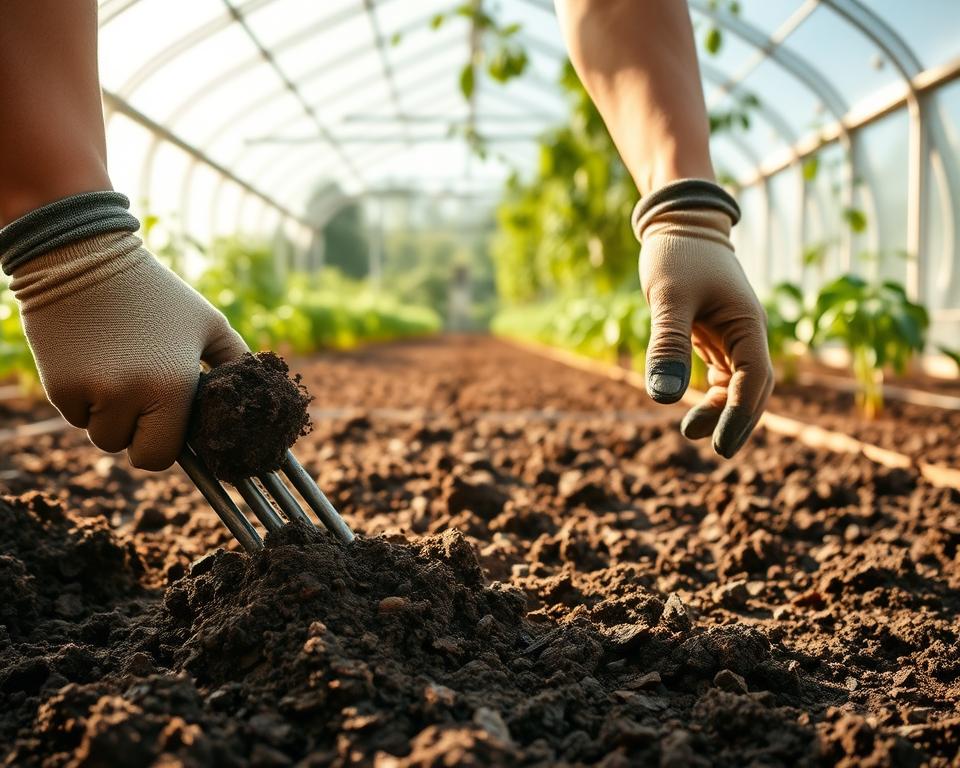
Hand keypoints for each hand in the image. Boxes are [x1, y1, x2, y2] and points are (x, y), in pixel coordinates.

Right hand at [9, 232, 247, 469]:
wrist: (84, 259)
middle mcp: (130, 395)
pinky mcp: (57, 386)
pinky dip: (83, 401)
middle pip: (130, 451)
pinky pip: (74, 416)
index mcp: (173, 385)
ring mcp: (90, 392)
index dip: (165, 445)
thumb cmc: (156, 294)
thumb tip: (252, 397)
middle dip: (138, 433)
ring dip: (110, 417)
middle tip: (144, 397)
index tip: (168, 426)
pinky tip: (92, 362)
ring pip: (101, 436)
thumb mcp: (208, 324)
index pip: (162, 456)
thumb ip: (236, 364)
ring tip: (119, 371)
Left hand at [638, 208, 773, 457]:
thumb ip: (668, 345)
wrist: (678, 222)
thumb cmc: (676, 254)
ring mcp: (734, 336)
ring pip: (737, 384)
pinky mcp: (715, 336)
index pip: (756, 379)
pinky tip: (693, 409)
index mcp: (748, 324)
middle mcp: (748, 333)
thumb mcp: (668, 298)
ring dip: (721, 409)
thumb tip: (664, 398)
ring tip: (690, 431)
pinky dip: (713, 394)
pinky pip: (723, 374)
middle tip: (711, 446)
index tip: (719, 445)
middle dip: (735, 419)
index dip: (741, 415)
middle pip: (753, 387)